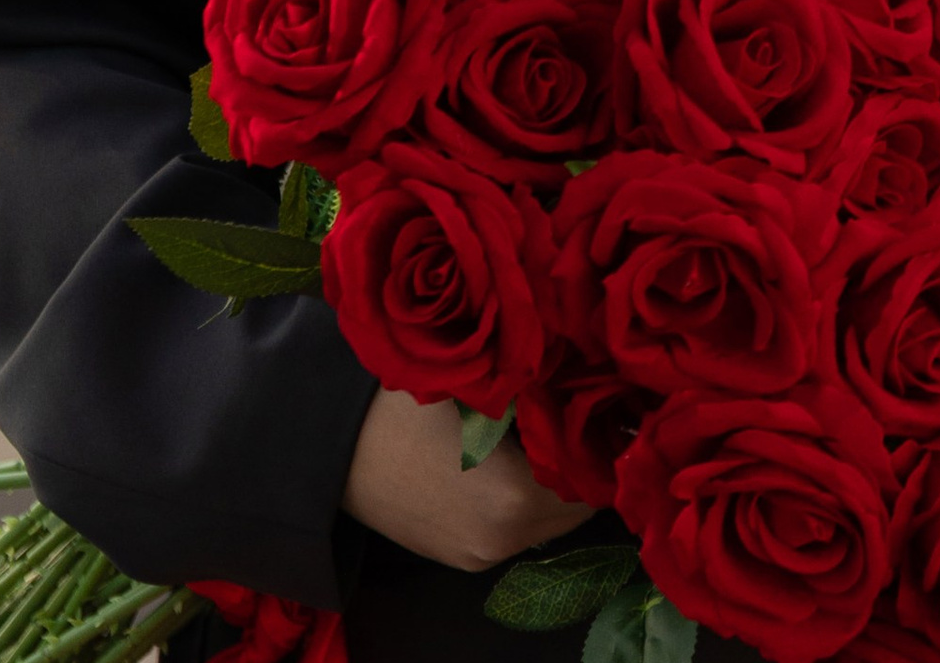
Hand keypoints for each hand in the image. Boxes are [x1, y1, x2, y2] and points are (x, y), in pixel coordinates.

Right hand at [341, 388, 592, 571]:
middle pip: (577, 505)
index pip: (595, 476)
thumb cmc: (402, 405)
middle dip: (584, 461)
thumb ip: (539, 391)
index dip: (607, 435)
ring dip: (555, 483)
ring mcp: (481, 557)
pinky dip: (527, 499)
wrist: (327, 449)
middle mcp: (504, 541)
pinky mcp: (461, 559)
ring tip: (550, 430)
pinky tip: (515, 458)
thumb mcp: (478, 386)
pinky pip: (518, 530)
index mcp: (514, 500)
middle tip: (587, 411)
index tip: (612, 401)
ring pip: (550, 521)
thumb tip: (594, 380)